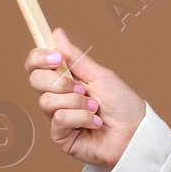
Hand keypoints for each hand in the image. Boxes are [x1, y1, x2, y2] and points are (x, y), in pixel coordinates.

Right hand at [23, 27, 145, 168]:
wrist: (135, 132)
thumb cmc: (122, 104)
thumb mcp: (99, 75)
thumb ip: (75, 58)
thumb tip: (57, 33)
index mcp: (65, 79)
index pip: (36, 65)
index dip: (39, 58)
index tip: (57, 59)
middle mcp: (58, 97)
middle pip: (35, 80)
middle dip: (59, 82)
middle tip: (82, 88)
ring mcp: (57, 118)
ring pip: (47, 101)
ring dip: (76, 102)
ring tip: (95, 108)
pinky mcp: (60, 137)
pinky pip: (59, 119)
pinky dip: (81, 117)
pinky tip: (95, 123)